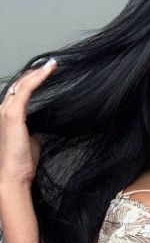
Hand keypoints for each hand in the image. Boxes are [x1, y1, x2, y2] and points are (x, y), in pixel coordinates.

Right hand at [0, 58, 57, 187]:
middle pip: (19, 85)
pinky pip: (25, 91)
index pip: (19, 92)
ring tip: (51, 66)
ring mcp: (6, 111)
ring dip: (37, 73)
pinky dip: (37, 79)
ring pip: (22, 84)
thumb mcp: (32, 141)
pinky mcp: (12, 115)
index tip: (46, 74)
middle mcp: (3, 109)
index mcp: (7, 115)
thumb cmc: (22, 163)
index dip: (32, 81)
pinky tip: (47, 72)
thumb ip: (36, 129)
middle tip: (51, 66)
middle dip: (35, 73)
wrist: (14, 176)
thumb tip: (45, 124)